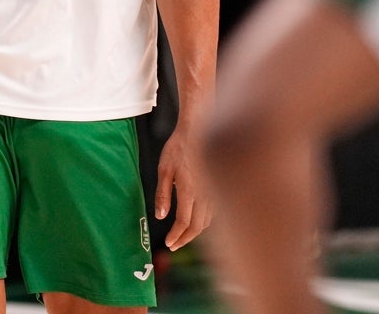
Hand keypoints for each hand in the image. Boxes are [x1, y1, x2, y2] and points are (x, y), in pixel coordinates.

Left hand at [155, 121, 212, 250]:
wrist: (200, 132)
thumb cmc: (178, 148)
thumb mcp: (164, 169)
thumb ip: (162, 194)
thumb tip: (160, 216)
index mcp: (189, 191)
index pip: (184, 222)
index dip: (176, 236)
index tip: (169, 243)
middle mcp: (204, 195)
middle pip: (197, 227)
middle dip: (185, 239)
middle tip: (174, 245)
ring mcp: (214, 193)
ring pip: (207, 222)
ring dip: (194, 232)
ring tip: (182, 236)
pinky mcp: (218, 189)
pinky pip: (213, 213)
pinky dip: (203, 222)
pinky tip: (195, 222)